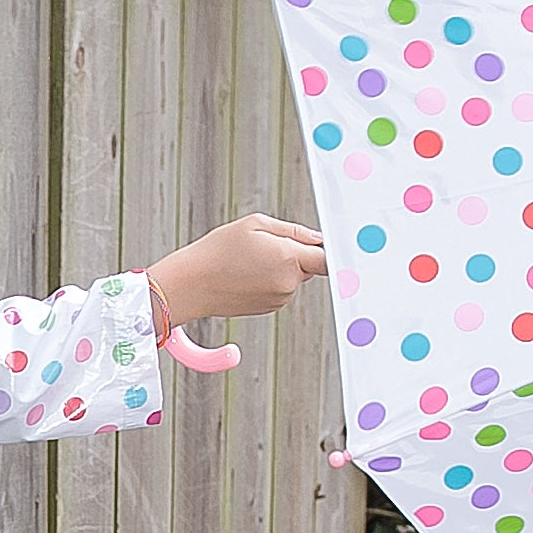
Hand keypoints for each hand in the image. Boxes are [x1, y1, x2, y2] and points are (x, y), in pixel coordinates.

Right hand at [143, 214, 329, 328]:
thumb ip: (292, 230)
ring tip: (248, 260)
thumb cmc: (217, 250)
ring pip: (292, 276)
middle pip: (308, 264)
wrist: (191, 284)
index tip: (342, 247)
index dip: (334, 251)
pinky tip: (245, 274)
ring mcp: (279, 299)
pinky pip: (280, 288)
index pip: (328, 258)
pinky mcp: (269, 308)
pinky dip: (269, 279)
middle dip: (296, 253)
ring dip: (280, 266)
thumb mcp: (254, 224)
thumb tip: (317, 239)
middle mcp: (288, 283)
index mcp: (288, 258)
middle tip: (266, 243)